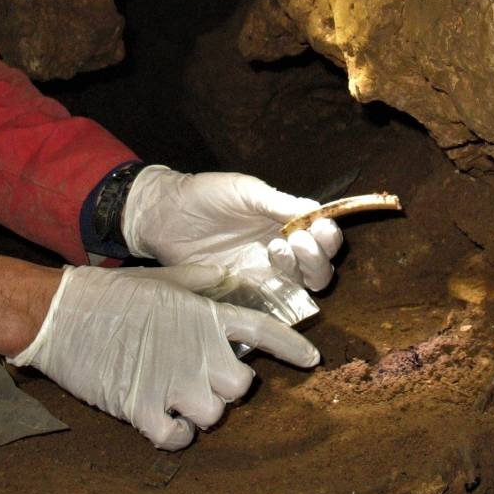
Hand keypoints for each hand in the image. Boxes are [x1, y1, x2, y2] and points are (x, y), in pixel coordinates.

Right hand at [7, 263, 319, 449]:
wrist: (64, 313)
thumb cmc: (114, 293)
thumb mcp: (165, 278)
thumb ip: (202, 282)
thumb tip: (226, 278)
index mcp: (205, 315)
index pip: (264, 331)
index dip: (292, 348)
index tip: (312, 360)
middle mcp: (198, 349)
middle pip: (242, 386)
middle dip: (228, 385)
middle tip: (205, 377)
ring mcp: (172, 381)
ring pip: (214, 415)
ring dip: (201, 411)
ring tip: (180, 396)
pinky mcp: (143, 408)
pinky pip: (178, 437)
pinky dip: (175, 434)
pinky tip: (164, 419)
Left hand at [122, 166, 342, 290]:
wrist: (165, 216)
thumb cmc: (205, 196)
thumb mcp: (244, 191)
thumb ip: (278, 203)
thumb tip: (314, 210)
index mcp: (286, 222)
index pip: (322, 234)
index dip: (328, 234)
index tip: (318, 226)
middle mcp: (282, 250)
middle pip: (320, 266)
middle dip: (318, 256)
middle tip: (297, 240)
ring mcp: (264, 273)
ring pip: (303, 285)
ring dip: (301, 270)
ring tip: (276, 249)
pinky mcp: (244, 292)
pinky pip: (273, 303)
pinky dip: (280, 295)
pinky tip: (266, 274)